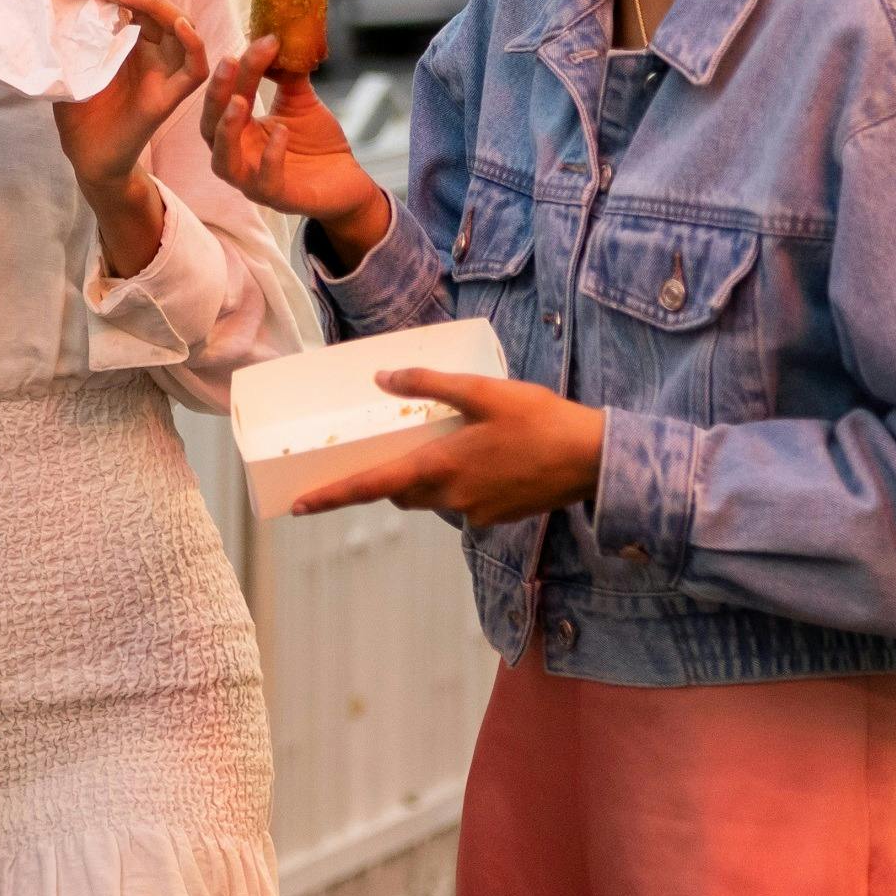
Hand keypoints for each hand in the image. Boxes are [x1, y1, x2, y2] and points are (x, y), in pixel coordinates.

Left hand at [51, 0, 202, 271]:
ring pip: (177, 21)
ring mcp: (167, 67)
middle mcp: (154, 44)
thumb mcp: (67, 58)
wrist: (87, 155)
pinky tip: (178, 24)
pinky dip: (192, 42)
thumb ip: (66, 28)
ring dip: (152, 2)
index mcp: (131, 32)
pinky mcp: (174, 94)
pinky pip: (196, 64)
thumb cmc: (79, 107)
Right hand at [201, 39, 389, 263]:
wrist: (348, 182)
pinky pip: (263, 182)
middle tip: (230, 62)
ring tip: (240, 101)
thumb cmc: (317, 144)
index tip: (263, 41)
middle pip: (210, 126)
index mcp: (238, 131)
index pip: (228, 96)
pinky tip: (282, 133)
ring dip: (227, 130)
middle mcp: (237, 155)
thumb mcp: (300, 103)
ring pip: (223, 160)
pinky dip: (269, 157)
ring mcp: (252, 181)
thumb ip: (286, 76)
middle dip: (218, 94)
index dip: (240, 68)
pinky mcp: (276, 198)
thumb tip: (278, 37)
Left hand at [295, 369, 605, 529]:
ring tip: (454, 440)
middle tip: (394, 444)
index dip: (333, 496)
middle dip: (391, 475)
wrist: (597, 460)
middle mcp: (453, 498)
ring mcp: (478, 512)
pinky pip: (466, 501)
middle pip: (402, 491)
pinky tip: (490, 455)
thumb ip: (428, 385)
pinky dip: (464, 481)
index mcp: (440, 468)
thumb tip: (381, 379)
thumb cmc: (540, 420)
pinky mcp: (500, 516)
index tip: (299, 505)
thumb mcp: (482, 391)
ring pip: (434, 496)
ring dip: (430, 475)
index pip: (373, 486)